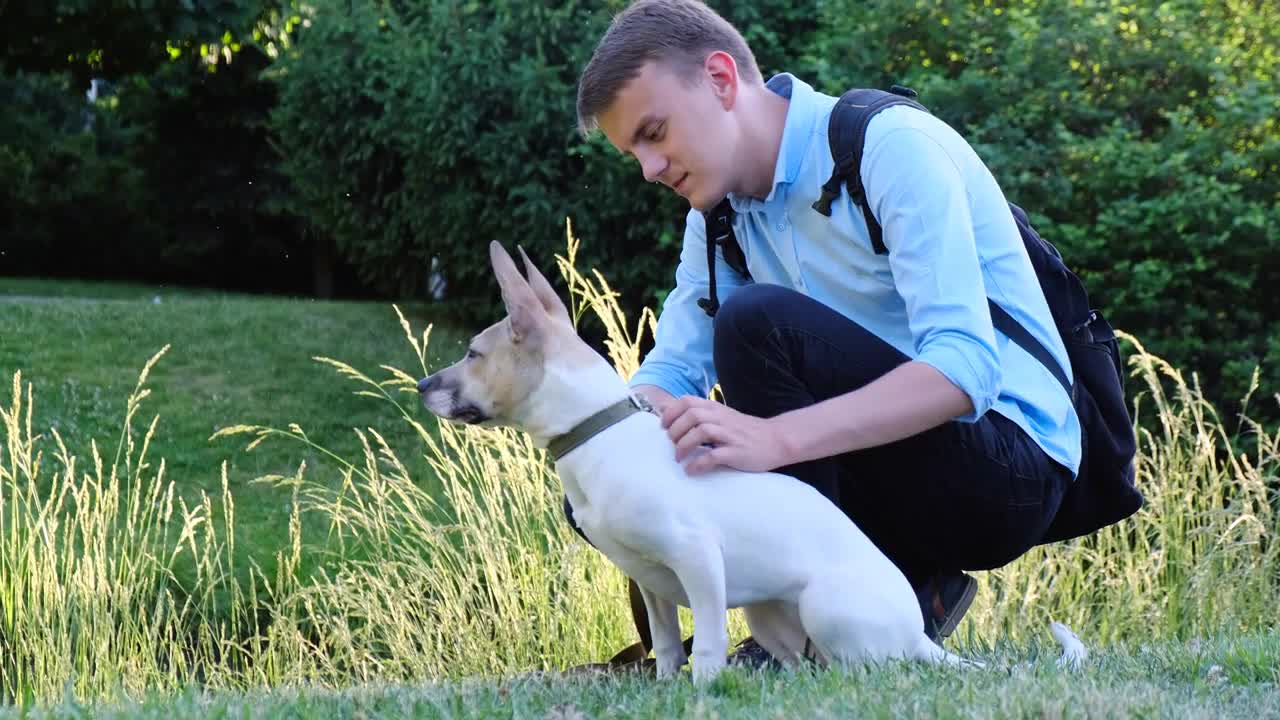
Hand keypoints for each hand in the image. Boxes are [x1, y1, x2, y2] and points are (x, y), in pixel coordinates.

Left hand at [660, 396, 790, 473]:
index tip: (664, 427)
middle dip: (676, 431)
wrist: (776, 439)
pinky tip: (692, 470)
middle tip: (672, 444)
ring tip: (679, 458)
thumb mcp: (721, 416)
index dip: (671, 413)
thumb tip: (666, 409)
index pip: (687, 401)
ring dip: (684, 445)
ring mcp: (730, 435)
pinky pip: (713, 456)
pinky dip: (698, 463)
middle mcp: (722, 418)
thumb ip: (697, 412)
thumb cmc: (744, 430)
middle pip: (691, 415)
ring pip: (701, 432)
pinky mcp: (737, 452)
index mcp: (716, 409)